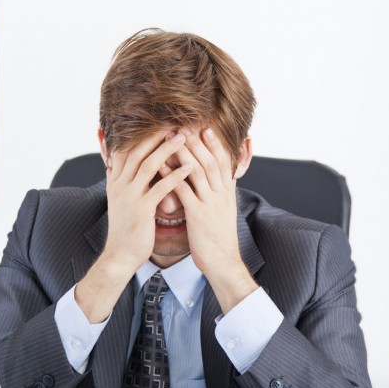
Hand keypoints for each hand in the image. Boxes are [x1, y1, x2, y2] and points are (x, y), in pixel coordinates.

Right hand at [75, 132, 191, 321]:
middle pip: (137, 151)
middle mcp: (119, 184)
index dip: (142, 133)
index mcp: (115, 180)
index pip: (126, 148)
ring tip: (184, 137)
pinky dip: (175, 176)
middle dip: (156, 135)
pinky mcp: (141, 210)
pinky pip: (159, 188)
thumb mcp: (120, 199)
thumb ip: (121, 178)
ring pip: (148, 165)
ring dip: (167, 149)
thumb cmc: (126, 227)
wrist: (120, 255)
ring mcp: (129, 196)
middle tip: (174, 121)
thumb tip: (118, 160)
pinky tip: (190, 167)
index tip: (159, 120)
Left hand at [170, 127, 257, 311]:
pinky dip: (172, 176)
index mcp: (228, 191)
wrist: (223, 261)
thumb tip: (213, 180)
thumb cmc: (219, 237)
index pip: (224, 161)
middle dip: (197, 141)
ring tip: (172, 139)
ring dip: (184, 153)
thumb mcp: (223, 210)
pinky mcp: (198, 215)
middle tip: (184, 125)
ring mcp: (210, 203)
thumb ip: (218, 193)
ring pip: (198, 171)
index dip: (214, 143)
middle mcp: (221, 193)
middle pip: (210, 160)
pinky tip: (160, 167)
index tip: (205, 128)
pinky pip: (183, 191)